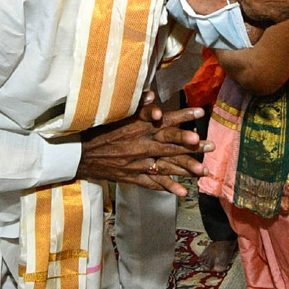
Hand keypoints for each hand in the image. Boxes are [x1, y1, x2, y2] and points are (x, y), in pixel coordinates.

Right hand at [76, 95, 207, 196]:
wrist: (77, 153)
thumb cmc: (96, 129)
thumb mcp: (114, 114)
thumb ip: (135, 105)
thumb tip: (151, 96)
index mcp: (138, 127)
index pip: (164, 120)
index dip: (183, 116)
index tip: (201, 112)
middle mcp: (141, 145)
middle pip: (171, 145)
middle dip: (193, 146)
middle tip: (212, 145)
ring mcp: (137, 163)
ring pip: (165, 166)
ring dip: (186, 169)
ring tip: (204, 171)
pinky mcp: (132, 176)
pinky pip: (152, 183)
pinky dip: (167, 188)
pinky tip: (182, 192)